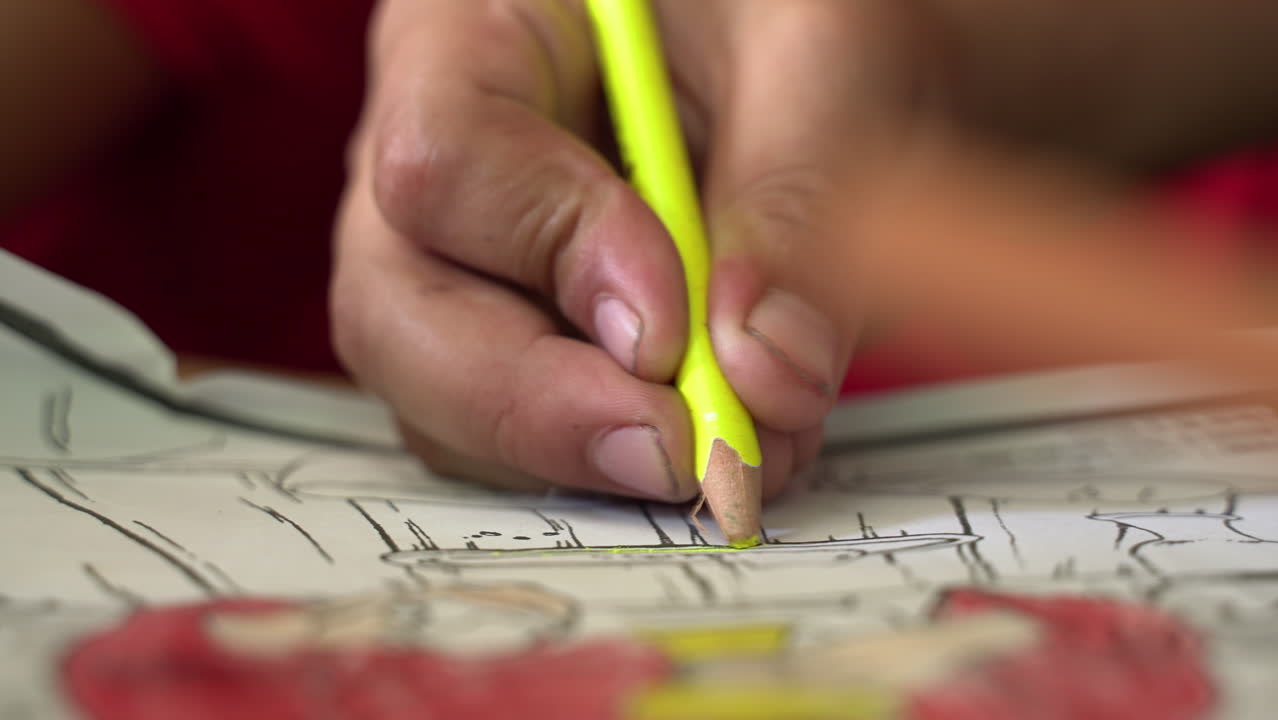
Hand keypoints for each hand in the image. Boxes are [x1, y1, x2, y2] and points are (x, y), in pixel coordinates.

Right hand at [332, 0, 901, 499]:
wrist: (780, 46)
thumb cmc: (779, 11)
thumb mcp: (815, 52)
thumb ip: (797, 197)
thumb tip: (767, 377)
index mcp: (475, 29)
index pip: (444, 158)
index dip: (553, 257)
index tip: (672, 329)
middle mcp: (436, 155)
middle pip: (394, 312)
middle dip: (537, 407)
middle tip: (680, 452)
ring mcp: (460, 256)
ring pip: (442, 395)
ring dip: (582, 449)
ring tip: (732, 443)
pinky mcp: (513, 326)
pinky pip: (516, 426)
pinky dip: (608, 454)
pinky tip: (714, 435)